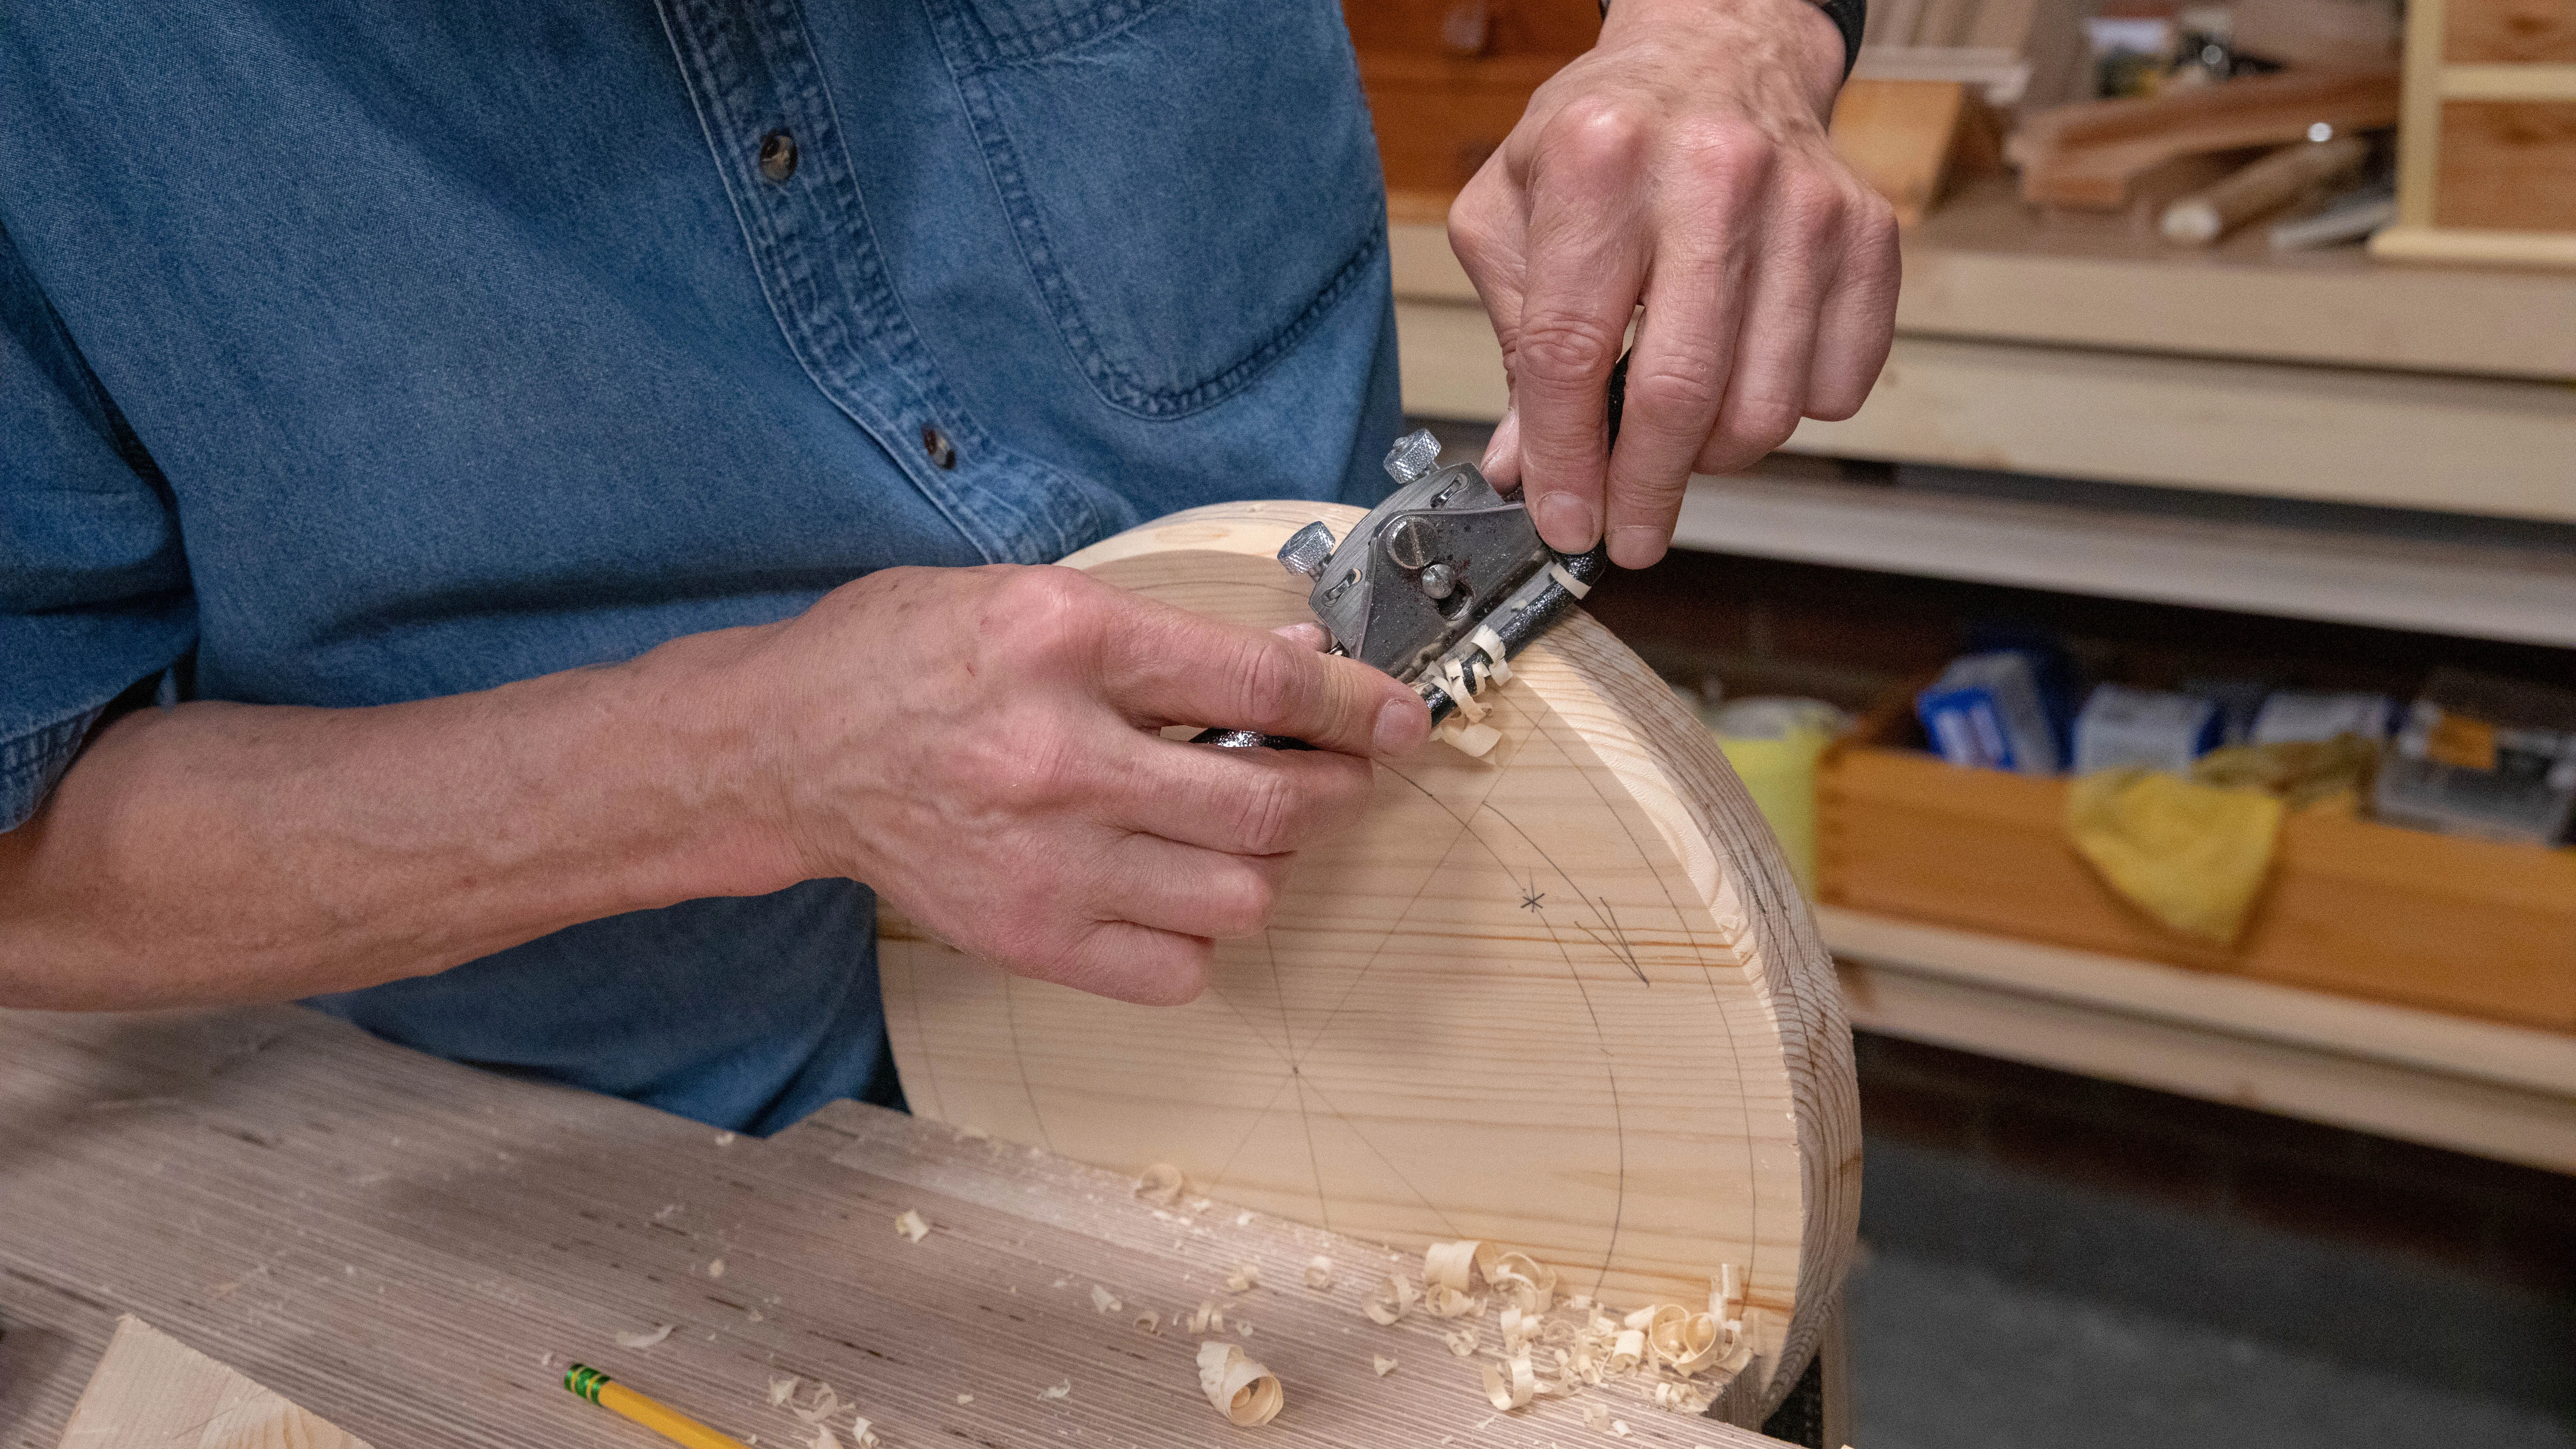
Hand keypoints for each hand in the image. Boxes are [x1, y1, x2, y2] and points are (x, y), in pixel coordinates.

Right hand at [745, 565, 1429, 1004]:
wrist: (787, 750)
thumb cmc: (908, 660)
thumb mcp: (1038, 598)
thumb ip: (1167, 638)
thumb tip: (1292, 667)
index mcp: (1068, 644)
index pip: (1261, 687)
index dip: (1356, 707)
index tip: (1401, 717)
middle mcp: (1062, 757)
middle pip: (1268, 806)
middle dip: (1337, 791)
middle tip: (1342, 776)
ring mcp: (1046, 861)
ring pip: (1240, 896)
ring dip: (1269, 865)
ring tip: (1244, 831)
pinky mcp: (1027, 937)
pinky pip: (1176, 968)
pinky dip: (1202, 935)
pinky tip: (1176, 888)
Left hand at [1451, 0, 1899, 568]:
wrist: (1717, 50)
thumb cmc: (1606, 134)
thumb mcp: (1511, 212)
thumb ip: (1510, 337)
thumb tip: (1521, 463)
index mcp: (1598, 158)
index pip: (1572, 349)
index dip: (1566, 457)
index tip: (1564, 521)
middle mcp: (1711, 173)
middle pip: (1679, 392)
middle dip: (1645, 490)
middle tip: (1627, 533)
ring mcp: (1804, 203)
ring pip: (1765, 405)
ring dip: (1713, 455)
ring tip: (1678, 436)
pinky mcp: (1867, 232)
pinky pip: (1836, 385)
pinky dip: (1790, 412)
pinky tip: (1746, 377)